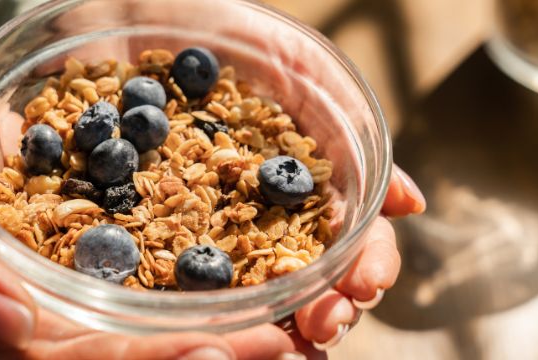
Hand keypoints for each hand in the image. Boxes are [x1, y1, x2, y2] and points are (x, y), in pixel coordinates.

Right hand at [0, 62, 296, 358]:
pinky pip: (138, 295)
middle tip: (286, 348)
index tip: (221, 352)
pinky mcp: (74, 270)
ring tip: (288, 330)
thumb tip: (8, 322)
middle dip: (205, 356)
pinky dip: (193, 298)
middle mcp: (24, 333)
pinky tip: (246, 291)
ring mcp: (52, 306)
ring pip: (139, 337)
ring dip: (213, 337)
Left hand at [36, 3, 427, 355]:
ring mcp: (189, 232)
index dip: (362, 271)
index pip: (345, 248)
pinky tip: (198, 333)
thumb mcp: (296, 69)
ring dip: (265, 330)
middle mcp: (248, 224)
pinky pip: (151, 283)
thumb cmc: (221, 31)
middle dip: (320, 313)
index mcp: (295, 196)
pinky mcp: (127, 232)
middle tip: (321, 327)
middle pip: (298, 286)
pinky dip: (182, 312)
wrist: (130, 8)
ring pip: (238, 300)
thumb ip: (350, 131)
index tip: (362, 286)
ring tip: (278, 345)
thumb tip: (410, 206)